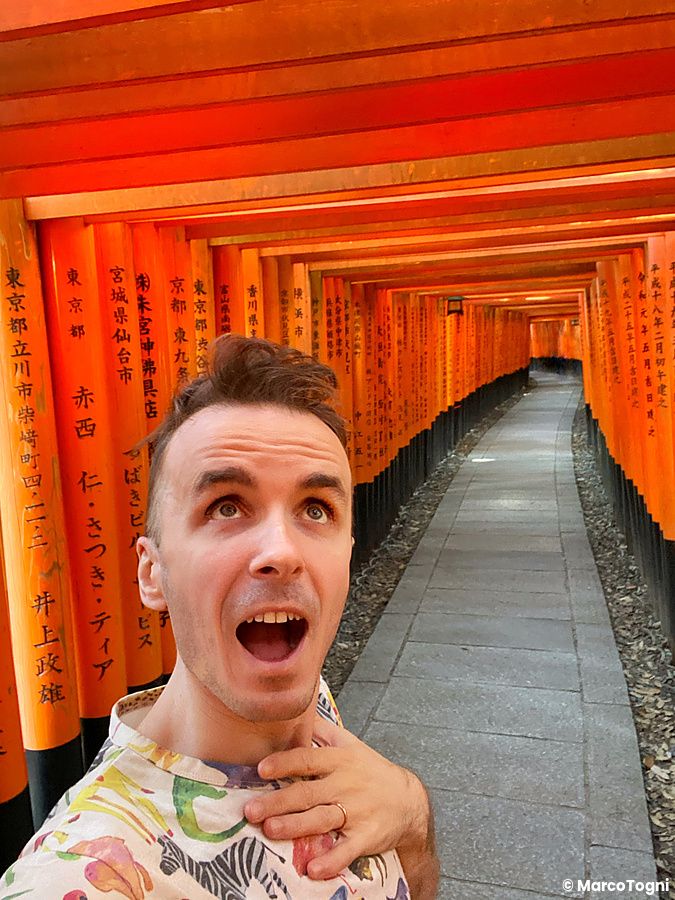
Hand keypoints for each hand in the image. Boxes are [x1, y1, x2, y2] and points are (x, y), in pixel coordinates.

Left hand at [243, 716, 434, 886]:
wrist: (409, 801)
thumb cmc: (371, 771)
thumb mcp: (351, 744)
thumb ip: (323, 731)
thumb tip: (297, 712)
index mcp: (339, 760)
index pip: (308, 759)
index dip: (284, 763)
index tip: (261, 768)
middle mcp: (345, 784)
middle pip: (307, 793)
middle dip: (278, 802)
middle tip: (251, 810)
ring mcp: (356, 811)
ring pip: (321, 819)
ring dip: (295, 826)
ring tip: (271, 831)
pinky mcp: (366, 836)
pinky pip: (347, 850)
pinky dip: (331, 861)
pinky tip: (313, 870)